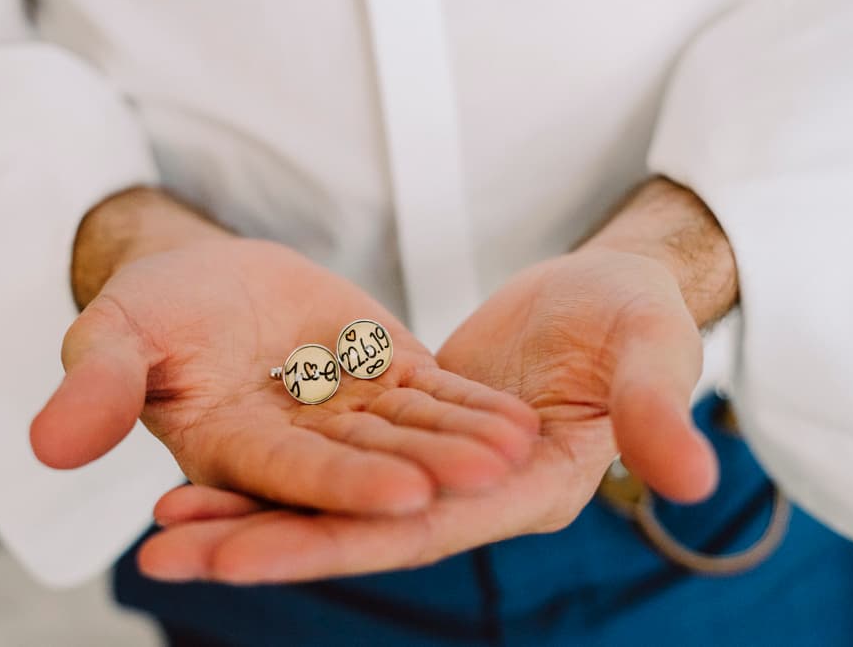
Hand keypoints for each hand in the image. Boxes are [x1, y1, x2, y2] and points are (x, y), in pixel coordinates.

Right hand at [30, 189, 537, 517]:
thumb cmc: (154, 309)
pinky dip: (471, 405)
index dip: (340, 484)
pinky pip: (433, 395)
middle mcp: (298, 444)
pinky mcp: (385, 378)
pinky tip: (518, 418)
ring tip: (520, 447)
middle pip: (366, 463)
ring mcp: (348, 413)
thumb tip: (50, 447)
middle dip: (425, 473)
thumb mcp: (117, 332)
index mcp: (232, 447)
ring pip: (411, 432)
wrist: (208, 281)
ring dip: (464, 442)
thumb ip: (96, 384)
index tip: (400, 493)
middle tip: (489, 479)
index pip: (288, 474)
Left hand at [134, 178, 735, 583]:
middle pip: (351, 526)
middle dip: (259, 543)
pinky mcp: (402, 428)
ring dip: (248, 512)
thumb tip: (691, 475)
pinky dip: (272, 467)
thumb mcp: (652, 350)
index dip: (327, 543)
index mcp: (522, 489)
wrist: (607, 292)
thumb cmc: (637, 319)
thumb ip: (657, 408)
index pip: (413, 529)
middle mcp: (466, 495)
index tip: (235, 559)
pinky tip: (204, 470)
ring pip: (329, 496)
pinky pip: (329, 451)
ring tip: (161, 523)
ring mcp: (430, 467)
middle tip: (162, 555)